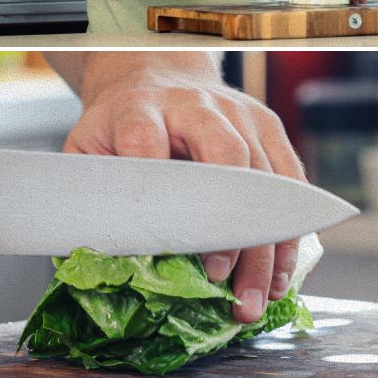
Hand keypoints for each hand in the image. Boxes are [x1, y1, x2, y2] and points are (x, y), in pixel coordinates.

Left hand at [63, 55, 308, 322]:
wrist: (156, 79)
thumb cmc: (119, 131)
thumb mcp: (88, 153)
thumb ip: (90, 198)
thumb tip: (91, 262)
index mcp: (140, 108)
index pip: (150, 142)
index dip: (165, 197)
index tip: (175, 249)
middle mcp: (196, 104)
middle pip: (226, 157)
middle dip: (228, 225)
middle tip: (221, 280)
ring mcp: (240, 113)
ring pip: (265, 179)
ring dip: (264, 245)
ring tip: (256, 297)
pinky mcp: (269, 127)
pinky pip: (290, 184)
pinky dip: (286, 235)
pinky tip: (279, 276)